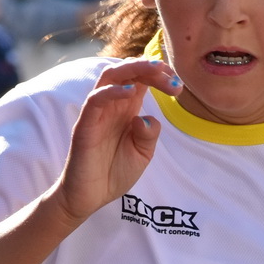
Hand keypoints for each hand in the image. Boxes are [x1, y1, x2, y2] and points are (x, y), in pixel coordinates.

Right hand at [50, 58, 178, 223]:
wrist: (90, 197)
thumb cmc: (114, 172)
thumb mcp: (142, 154)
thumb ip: (149, 135)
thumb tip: (147, 118)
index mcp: (127, 109)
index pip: (142, 79)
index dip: (159, 75)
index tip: (178, 84)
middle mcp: (112, 105)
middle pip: (127, 71)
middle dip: (149, 67)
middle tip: (170, 74)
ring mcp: (97, 113)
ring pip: (109, 76)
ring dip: (133, 69)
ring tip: (154, 71)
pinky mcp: (85, 125)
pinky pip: (95, 100)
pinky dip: (112, 92)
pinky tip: (130, 92)